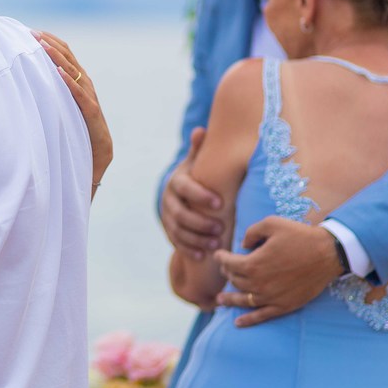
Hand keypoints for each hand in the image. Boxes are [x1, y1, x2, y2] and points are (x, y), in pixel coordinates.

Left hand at [34, 30, 112, 191]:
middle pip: (67, 56)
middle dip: (49, 43)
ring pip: (72, 70)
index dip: (49, 41)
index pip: (64, 53)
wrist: (98, 151)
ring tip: (41, 45)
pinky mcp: (91, 110)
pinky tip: (57, 72)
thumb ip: (50, 91)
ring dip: (56, 57)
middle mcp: (84, 83)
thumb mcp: (60, 104)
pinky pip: (79, 94)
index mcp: (77, 79)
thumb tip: (26, 81)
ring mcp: (89, 95)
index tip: (30, 32)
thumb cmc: (77, 126)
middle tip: (31, 33)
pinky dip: (68, 81)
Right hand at [160, 127, 223, 260]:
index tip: (219, 203)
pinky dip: (190, 249)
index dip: (200, 195)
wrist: (182, 195)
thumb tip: (201, 131)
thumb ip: (200, 150)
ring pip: (178, 231)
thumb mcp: (197, 164)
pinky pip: (177, 243)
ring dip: (197, 238)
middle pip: (180, 213)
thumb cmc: (198, 176)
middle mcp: (168, 200)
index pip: (185, 188)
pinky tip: (204, 256)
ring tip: (216, 244)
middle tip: (221, 228)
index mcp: (177, 181)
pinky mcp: (169, 232)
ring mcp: (167, 217)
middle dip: (200, 222)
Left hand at [213, 217, 340, 326]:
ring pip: (243, 300)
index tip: (218, 254)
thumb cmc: (300, 236)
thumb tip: (242, 245)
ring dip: (230, 300)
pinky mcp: (284, 306)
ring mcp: (271, 297)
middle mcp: (259, 284)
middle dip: (227, 273)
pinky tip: (238, 323)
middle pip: (235, 281)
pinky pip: (262, 316)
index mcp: (253, 264)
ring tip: (219, 301)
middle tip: (226, 269)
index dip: (221, 258)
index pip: (229, 263)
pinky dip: (248, 320)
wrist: (328, 253)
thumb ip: (251, 232)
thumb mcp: (272, 223)